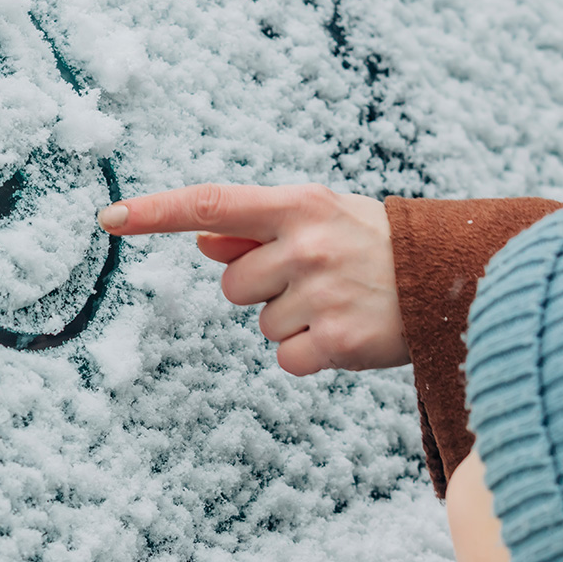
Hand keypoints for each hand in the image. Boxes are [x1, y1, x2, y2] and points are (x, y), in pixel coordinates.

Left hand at [98, 183, 408, 375]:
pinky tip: (346, 333)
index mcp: (298, 204)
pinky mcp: (336, 341)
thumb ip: (259, 227)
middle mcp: (305, 244)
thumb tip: (201, 238)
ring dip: (293, 322)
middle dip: (265, 288)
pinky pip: (287, 358)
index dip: (154, 211)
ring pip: (262, 323)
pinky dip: (311, 354)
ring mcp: (320, 293)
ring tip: (341, 303)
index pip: (209, 203)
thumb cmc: (377, 244)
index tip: (108, 218)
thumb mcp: (322, 217)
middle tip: (319, 280)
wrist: (455, 278)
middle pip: (234, 284)